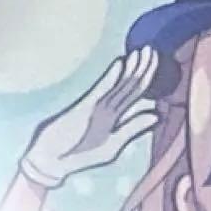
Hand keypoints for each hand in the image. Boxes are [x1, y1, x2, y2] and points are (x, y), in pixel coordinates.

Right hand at [19, 47, 159, 187]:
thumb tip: (156, 115)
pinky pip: (100, 91)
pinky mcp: (84, 108)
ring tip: (141, 52)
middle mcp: (108, 107)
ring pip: (118, 85)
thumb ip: (132, 129)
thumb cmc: (82, 154)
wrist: (52, 161)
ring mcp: (96, 106)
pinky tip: (120, 65)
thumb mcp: (113, 145)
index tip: (158, 61)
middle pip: (129, 84)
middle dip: (142, 67)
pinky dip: (111, 79)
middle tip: (152, 49)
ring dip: (131, 68)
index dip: (148, 77)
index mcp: (116, 116)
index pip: (136, 93)